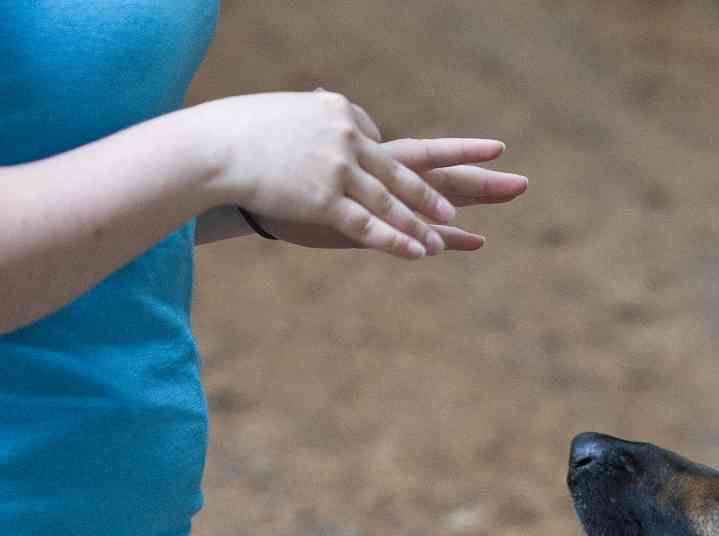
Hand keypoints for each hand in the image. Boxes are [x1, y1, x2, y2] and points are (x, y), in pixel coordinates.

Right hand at [198, 90, 524, 258]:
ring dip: (426, 221)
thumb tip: (320, 99)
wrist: (214, 149)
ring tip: (454, 233)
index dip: (403, 165)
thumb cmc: (241, 132)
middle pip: (416, 163)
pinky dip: (399, 241)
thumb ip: (310, 117)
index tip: (425, 177)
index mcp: (342, 115)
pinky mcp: (325, 203)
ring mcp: (339, 172)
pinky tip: (424, 253)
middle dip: (463, 175)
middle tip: (505, 180)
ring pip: (394, 203)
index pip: (384, 142)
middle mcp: (350, 140)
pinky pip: (370, 228)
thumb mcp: (283, 118)